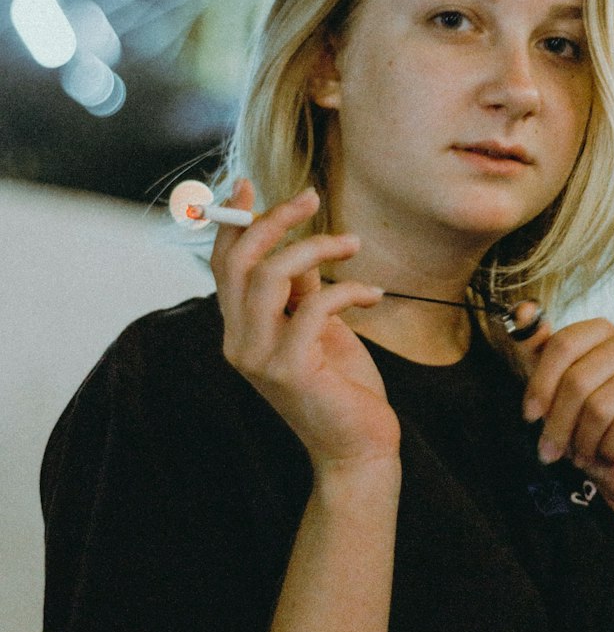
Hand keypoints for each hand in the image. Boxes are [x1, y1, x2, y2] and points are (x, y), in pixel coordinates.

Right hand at [210, 180, 399, 473]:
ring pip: (269, 276)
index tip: (248, 184)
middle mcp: (239, 343)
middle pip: (240, 263)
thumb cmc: (341, 385)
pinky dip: (346, 289)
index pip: (223, 265)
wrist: (358, 447)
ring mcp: (260, 359)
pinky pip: (312, 307)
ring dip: (314, 247)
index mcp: (241, 330)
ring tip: (352, 243)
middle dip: (272, 220)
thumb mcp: (318, 327)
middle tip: (310, 196)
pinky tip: (373, 294)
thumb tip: (302, 246)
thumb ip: (302, 291)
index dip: (233, 222)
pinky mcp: (290, 371)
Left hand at [518, 314, 613, 511]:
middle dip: (558, 423)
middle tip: (551, 449)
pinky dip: (609, 448)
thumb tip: (523, 311)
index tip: (530, 415)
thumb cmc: (589, 428)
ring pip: (600, 406)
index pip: (563, 344)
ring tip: (582, 452)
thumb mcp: (553, 390)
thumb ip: (535, 351)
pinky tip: (609, 453)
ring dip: (583, 440)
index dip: (540, 384)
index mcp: (602, 331)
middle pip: (578, 379)